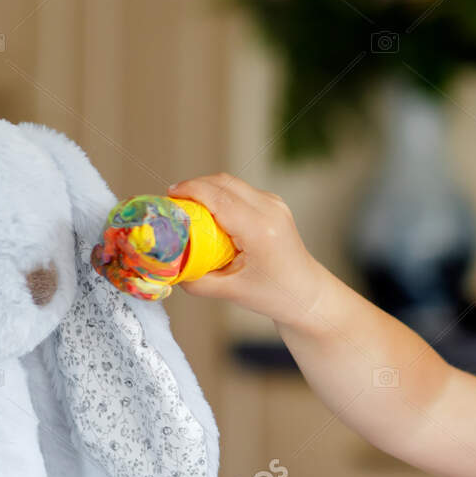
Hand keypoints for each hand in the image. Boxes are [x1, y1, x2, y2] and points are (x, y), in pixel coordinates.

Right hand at [167, 174, 331, 328]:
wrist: (306, 293)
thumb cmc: (274, 295)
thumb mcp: (231, 292)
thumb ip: (196, 280)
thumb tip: (168, 269)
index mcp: (260, 230)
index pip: (218, 197)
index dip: (190, 191)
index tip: (168, 197)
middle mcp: (270, 210)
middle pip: (223, 182)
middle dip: (194, 186)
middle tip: (174, 203)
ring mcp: (275, 204)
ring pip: (231, 182)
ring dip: (208, 189)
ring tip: (189, 208)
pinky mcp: (274, 204)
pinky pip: (241, 190)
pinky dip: (221, 195)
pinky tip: (210, 213)